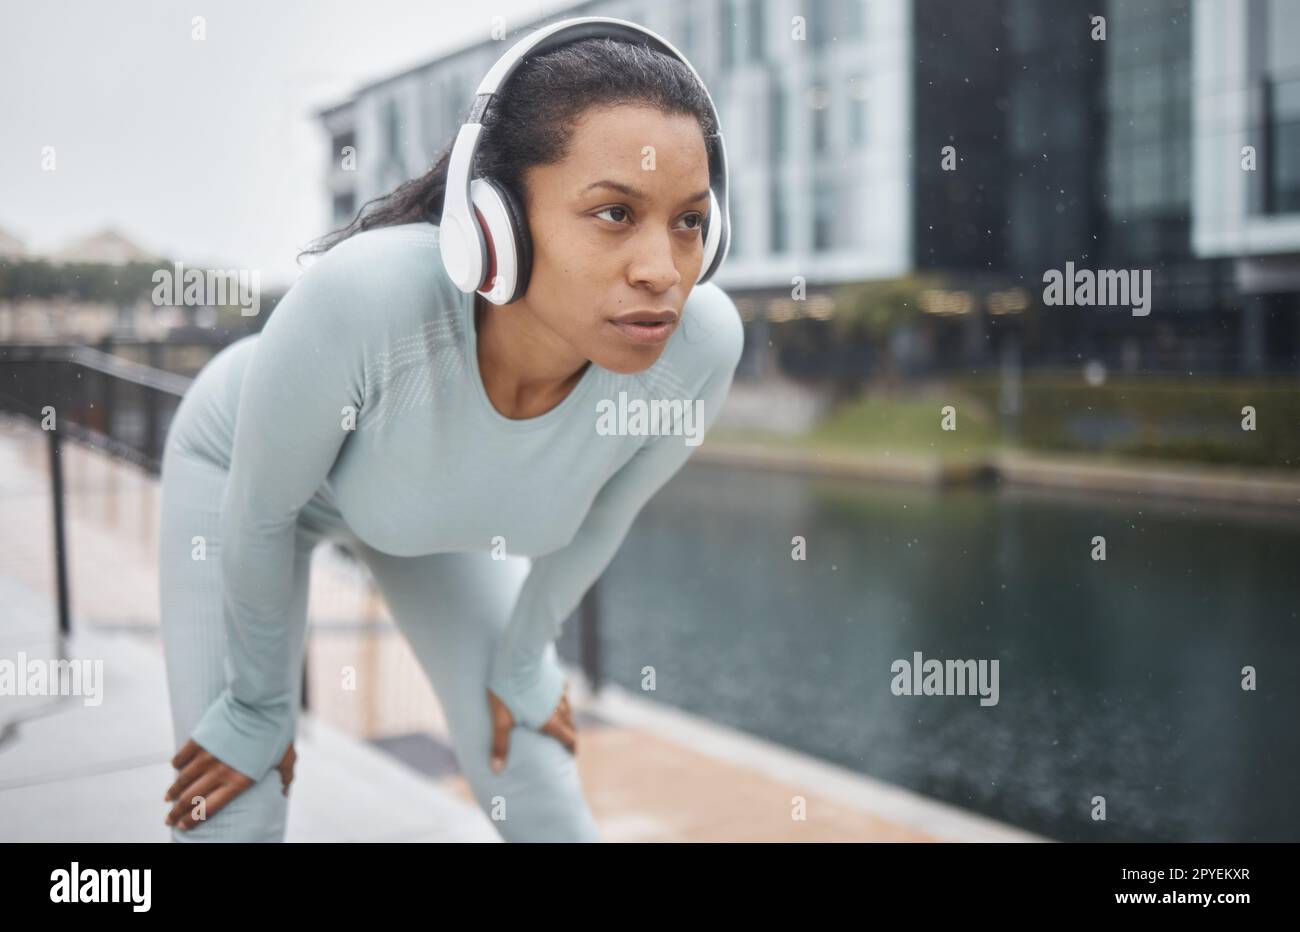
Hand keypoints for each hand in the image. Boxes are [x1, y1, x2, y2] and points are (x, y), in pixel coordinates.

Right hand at [164, 739, 295, 830]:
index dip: (193, 820)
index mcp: (239, 781)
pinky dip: (176, 765)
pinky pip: (181, 757)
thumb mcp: (285, 756)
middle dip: (176, 813)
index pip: (209, 808)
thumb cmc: (276, 729)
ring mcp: (206, 756)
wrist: (260, 700)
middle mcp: (219, 772)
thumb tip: (284, 792)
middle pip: (190, 799)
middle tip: (168, 820)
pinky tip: (175, 770)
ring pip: (182, 780)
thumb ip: (284, 777)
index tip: (183, 827)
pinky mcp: (199, 739)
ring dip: (173, 792)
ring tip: (168, 799)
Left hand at [487, 683, 575, 773]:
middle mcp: (560, 708)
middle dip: (569, 734)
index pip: (569, 739)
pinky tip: (555, 696)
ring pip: (568, 709)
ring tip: (561, 722)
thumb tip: (496, 771)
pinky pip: (563, 692)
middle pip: (571, 725)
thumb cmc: (508, 689)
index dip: (572, 748)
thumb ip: (500, 745)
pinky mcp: (557, 677)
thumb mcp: (501, 720)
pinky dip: (561, 699)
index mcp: (550, 721)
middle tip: (567, 741)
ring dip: (566, 717)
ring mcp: (560, 692)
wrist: (519, 657)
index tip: (573, 754)